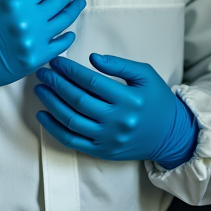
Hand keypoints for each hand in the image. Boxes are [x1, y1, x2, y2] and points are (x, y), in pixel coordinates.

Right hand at [0, 0, 84, 110]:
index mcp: (15, 4)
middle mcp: (28, 22)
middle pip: (58, 2)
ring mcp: (33, 43)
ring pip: (62, 23)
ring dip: (73, 10)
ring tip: (79, 3)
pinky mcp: (34, 61)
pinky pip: (58, 47)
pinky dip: (67, 38)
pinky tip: (70, 31)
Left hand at [34, 53, 197, 167]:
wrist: (170, 135)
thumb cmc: (156, 100)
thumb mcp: (146, 75)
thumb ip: (120, 65)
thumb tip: (92, 58)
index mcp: (129, 99)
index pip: (92, 82)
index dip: (70, 71)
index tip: (56, 62)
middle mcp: (117, 120)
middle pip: (78, 100)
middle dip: (56, 84)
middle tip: (43, 72)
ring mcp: (108, 138)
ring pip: (71, 120)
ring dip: (51, 103)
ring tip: (40, 89)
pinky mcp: (102, 151)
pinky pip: (72, 141)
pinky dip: (54, 128)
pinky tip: (42, 114)